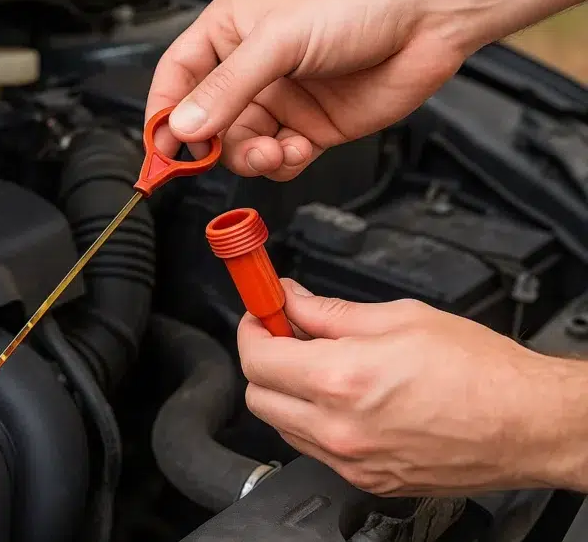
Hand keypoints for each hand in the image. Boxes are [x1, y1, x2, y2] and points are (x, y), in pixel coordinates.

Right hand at [145, 0, 468, 180]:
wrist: (425, 22)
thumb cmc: (354, 6)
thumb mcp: (278, 42)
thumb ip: (228, 88)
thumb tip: (183, 128)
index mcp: (228, 32)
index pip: (177, 77)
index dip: (163, 113)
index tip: (160, 149)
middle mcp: (249, 68)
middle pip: (206, 121)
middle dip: (214, 144)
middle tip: (221, 157)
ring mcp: (280, 100)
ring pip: (240, 146)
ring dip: (252, 157)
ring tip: (275, 150)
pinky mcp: (309, 127)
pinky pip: (278, 159)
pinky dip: (284, 163)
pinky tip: (302, 147)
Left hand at [237, 279, 587, 495]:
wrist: (528, 422)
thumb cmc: (480, 371)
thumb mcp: (398, 317)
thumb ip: (329, 311)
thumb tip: (292, 300)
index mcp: (341, 379)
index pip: (256, 358)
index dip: (253, 329)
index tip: (261, 315)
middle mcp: (338, 428)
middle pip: (258, 397)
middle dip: (264, 362)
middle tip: (287, 337)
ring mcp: (351, 461)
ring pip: (282, 427)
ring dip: (287, 394)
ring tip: (323, 367)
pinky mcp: (368, 480)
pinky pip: (316, 450)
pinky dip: (315, 423)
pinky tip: (344, 400)